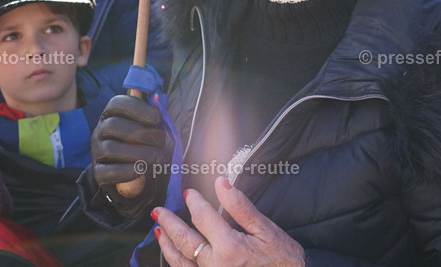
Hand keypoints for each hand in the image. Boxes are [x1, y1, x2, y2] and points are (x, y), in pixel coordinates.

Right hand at [91, 94, 168, 213]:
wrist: (131, 177)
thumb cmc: (141, 145)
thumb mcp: (146, 128)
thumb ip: (150, 115)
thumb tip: (157, 99)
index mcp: (111, 115)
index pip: (116, 103)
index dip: (137, 108)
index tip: (157, 118)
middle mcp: (100, 131)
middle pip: (113, 125)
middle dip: (142, 133)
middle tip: (162, 142)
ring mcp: (97, 152)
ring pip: (111, 149)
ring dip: (139, 153)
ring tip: (158, 158)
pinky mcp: (98, 173)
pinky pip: (108, 171)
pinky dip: (127, 171)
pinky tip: (142, 170)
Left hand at [154, 176, 304, 266]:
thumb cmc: (281, 258)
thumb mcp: (265, 229)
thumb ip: (240, 206)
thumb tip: (221, 182)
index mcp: (229, 247)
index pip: (202, 218)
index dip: (194, 202)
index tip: (188, 194)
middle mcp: (215, 265)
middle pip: (184, 241)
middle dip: (169, 223)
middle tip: (158, 211)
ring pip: (180, 262)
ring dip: (167, 245)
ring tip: (159, 232)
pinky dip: (177, 264)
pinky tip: (173, 256)